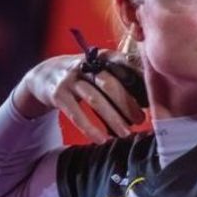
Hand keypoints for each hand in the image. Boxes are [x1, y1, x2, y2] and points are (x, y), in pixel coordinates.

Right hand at [13, 51, 145, 143]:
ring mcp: (69, 79)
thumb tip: (148, 99)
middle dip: (128, 103)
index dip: (137, 73)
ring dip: (113, 118)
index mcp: (100, 57)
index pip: (122, 62)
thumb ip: (120, 77)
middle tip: (141, 120)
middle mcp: (84, 65)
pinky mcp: (58, 94)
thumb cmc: (83, 76)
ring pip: (95, 99)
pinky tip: (101, 140)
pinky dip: (90, 128)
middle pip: (109, 84)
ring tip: (126, 133)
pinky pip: (75, 114)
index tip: (152, 88)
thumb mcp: (100, 69)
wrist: (44, 75)